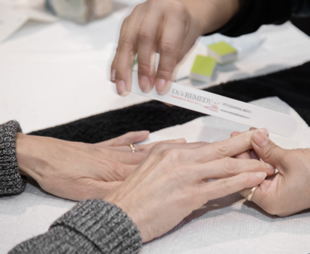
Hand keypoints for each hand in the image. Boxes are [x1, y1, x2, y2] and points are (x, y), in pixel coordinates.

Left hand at [16, 131, 183, 200]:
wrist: (40, 156)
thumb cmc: (61, 174)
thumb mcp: (85, 190)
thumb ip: (112, 189)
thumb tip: (136, 190)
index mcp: (115, 169)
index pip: (150, 167)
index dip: (171, 165)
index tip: (189, 162)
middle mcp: (117, 157)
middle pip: (151, 155)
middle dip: (173, 153)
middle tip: (192, 148)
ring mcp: (110, 150)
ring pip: (141, 147)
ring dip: (161, 145)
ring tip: (178, 141)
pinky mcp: (100, 148)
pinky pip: (122, 140)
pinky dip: (135, 136)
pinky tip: (144, 132)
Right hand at [105, 129, 274, 241]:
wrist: (121, 213)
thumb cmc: (134, 194)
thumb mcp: (150, 166)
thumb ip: (170, 157)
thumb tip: (190, 151)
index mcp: (167, 149)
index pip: (203, 145)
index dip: (224, 146)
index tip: (238, 142)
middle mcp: (178, 157)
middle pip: (218, 148)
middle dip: (243, 142)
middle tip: (260, 137)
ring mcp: (185, 175)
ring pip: (224, 165)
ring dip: (248, 164)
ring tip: (265, 163)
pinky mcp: (189, 195)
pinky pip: (221, 186)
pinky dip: (241, 182)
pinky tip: (253, 179)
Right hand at [111, 0, 239, 95]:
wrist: (174, 9)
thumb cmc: (181, 30)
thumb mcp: (184, 45)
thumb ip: (173, 67)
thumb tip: (163, 92)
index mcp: (175, 13)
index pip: (168, 44)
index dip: (164, 69)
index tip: (161, 88)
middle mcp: (154, 10)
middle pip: (144, 39)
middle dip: (143, 68)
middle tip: (145, 89)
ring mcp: (137, 15)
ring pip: (126, 41)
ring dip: (123, 69)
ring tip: (123, 89)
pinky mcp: (126, 23)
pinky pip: (119, 44)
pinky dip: (117, 64)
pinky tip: (115, 78)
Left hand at [238, 131, 309, 216]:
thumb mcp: (289, 159)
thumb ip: (267, 149)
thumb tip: (253, 137)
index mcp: (270, 200)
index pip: (243, 180)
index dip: (237, 162)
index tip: (232, 145)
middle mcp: (271, 199)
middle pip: (248, 175)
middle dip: (243, 154)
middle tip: (236, 137)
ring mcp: (276, 192)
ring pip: (257, 170)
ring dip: (253, 152)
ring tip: (245, 135)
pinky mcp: (281, 185)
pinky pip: (267, 169)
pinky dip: (263, 156)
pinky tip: (258, 141)